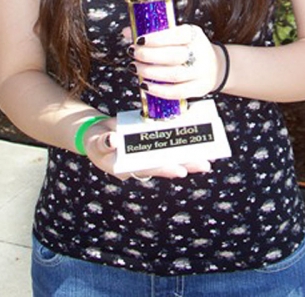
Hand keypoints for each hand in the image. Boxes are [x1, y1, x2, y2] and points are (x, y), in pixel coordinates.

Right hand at [82, 116, 211, 180]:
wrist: (97, 135)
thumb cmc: (96, 141)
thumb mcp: (96, 143)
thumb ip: (104, 143)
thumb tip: (113, 139)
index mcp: (129, 167)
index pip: (149, 168)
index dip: (164, 168)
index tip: (180, 170)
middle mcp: (141, 163)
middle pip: (166, 164)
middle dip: (186, 164)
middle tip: (205, 165)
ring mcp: (147, 154)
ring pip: (170, 157)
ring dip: (189, 157)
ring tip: (208, 158)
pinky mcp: (151, 144)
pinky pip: (168, 145)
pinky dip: (182, 144)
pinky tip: (197, 141)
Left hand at [126, 23, 222, 100]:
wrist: (215, 66)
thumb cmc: (188, 48)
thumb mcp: (177, 35)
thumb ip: (154, 33)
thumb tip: (127, 33)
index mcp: (194, 34)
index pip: (176, 35)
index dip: (156, 38)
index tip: (139, 40)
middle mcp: (200, 52)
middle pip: (173, 55)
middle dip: (148, 55)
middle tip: (133, 54)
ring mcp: (201, 71)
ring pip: (174, 74)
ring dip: (150, 72)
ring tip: (135, 68)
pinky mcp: (199, 88)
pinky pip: (178, 92)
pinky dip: (159, 90)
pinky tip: (146, 86)